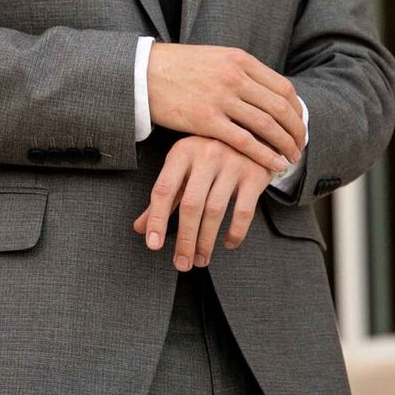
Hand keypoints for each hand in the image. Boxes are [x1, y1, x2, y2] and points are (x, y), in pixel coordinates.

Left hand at [133, 136, 272, 269]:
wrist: (252, 131)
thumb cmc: (210, 154)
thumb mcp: (184, 168)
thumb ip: (165, 197)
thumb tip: (140, 228)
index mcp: (182, 151)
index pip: (164, 189)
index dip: (156, 219)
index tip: (153, 245)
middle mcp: (206, 154)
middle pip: (191, 205)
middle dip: (185, 239)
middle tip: (182, 264)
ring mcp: (232, 162)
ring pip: (215, 210)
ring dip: (206, 241)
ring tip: (201, 260)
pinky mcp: (254, 174)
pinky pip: (243, 211)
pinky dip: (235, 232)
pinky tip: (227, 244)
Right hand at [146, 43, 304, 174]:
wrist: (145, 72)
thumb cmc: (180, 67)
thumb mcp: (216, 58)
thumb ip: (241, 71)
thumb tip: (266, 90)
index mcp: (240, 59)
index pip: (282, 87)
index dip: (296, 110)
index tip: (299, 124)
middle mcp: (235, 76)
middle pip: (280, 107)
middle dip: (295, 130)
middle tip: (300, 145)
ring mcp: (221, 98)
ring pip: (267, 125)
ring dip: (284, 145)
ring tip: (291, 158)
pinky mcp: (206, 119)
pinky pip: (244, 141)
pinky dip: (264, 155)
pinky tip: (274, 165)